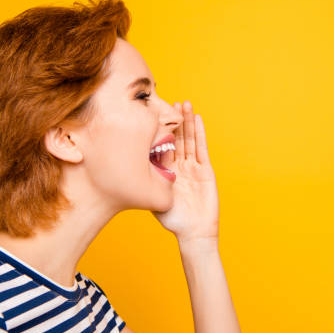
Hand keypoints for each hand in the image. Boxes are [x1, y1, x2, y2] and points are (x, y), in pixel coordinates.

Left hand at [152, 100, 219, 242]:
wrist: (193, 232)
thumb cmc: (173, 220)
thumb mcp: (155, 197)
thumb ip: (147, 182)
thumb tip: (128, 165)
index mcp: (166, 171)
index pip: (162, 145)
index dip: (159, 129)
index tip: (153, 113)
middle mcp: (180, 166)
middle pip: (177, 138)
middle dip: (174, 120)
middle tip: (170, 100)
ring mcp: (193, 167)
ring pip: (189, 139)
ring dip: (187, 121)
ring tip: (184, 103)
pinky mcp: (206, 170)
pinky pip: (201, 148)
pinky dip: (199, 133)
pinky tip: (197, 119)